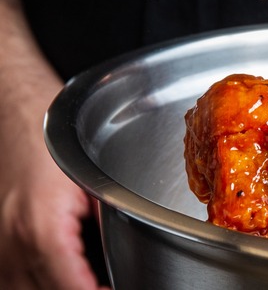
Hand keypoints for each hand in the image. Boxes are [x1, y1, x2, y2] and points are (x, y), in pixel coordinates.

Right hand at [0, 87, 108, 289]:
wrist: (16, 114)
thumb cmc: (52, 140)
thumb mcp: (93, 180)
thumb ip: (110, 220)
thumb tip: (133, 253)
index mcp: (42, 228)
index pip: (71, 287)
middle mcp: (13, 244)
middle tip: (112, 286)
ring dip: (63, 287)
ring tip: (97, 282)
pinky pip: (14, 281)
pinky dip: (41, 284)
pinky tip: (71, 277)